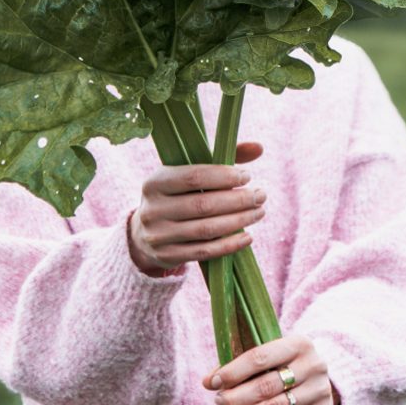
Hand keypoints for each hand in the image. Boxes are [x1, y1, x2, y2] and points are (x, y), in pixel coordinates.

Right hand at [127, 142, 265, 276]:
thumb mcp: (187, 175)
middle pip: (203, 205)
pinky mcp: (168, 256)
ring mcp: (158, 236)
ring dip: (239, 221)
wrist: (145, 235)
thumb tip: (258, 148)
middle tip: (261, 195)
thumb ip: (221, 158)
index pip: (194, 177)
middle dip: (238, 200)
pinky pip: (204, 251)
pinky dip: (229, 245)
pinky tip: (248, 236)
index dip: (223, 176)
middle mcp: (153, 209)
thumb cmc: (176, 196)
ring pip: (206, 229)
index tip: (247, 176)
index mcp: (155, 182)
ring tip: (259, 212)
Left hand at [202, 333, 337, 404]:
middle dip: (237, 397)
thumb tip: (207, 381)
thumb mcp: (271, 357)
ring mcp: (319, 390)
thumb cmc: (286, 365)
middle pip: (267, 385)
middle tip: (219, 402)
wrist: (324, 381)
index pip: (260, 357)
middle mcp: (312, 365)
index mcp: (298, 343)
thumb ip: (240, 366)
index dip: (234, 372)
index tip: (213, 383)